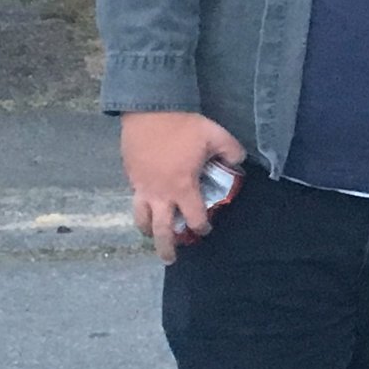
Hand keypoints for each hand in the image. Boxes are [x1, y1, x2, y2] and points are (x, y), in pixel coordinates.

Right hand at [120, 111, 247, 263]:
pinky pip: (134, 199)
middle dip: (166, 247)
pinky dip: (141, 208)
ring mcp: (141, 186)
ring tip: (152, 235)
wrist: (149, 110)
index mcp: (183, 188)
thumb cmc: (183, 125)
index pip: (194, 218)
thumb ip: (232, 152)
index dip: (202, 227)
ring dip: (148, 230)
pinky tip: (146, 207)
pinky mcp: (130, 176)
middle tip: (170, 258)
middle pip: (161, 230)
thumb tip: (239, 162)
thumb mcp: (217, 135)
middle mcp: (160, 193)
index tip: (206, 229)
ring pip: (140, 218)